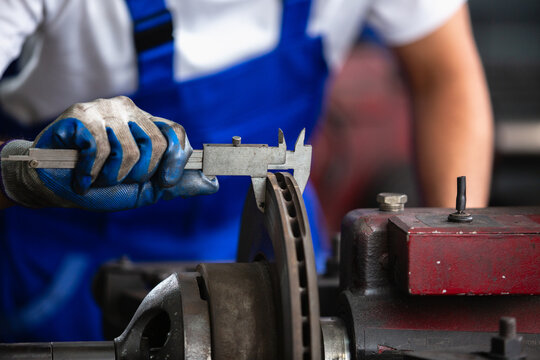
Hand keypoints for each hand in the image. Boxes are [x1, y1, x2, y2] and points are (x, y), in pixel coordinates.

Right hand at [0, 96, 217, 209]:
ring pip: (129, 149)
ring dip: (111, 176)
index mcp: (147, 125)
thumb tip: (213, 183)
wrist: (55, 186)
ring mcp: (104, 109)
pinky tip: (82, 174)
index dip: (177, 160)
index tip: (165, 182)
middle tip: (117, 178)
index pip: (176, 132)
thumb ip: (177, 185)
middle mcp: (129, 111)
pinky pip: (100, 146)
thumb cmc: (102, 187)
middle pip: (156, 143)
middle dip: (139, 174)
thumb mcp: (145, 190)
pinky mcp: (80, 114)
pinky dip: (90, 172)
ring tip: (97, 176)